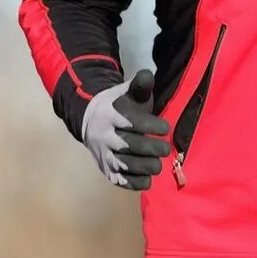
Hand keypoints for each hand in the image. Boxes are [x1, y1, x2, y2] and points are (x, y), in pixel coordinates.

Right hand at [80, 68, 167, 189]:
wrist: (91, 122)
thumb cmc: (119, 106)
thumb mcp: (127, 92)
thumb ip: (139, 84)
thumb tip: (148, 75)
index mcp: (110, 115)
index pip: (132, 122)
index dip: (152, 125)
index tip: (165, 126)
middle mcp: (104, 137)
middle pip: (130, 146)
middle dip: (154, 148)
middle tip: (165, 148)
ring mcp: (104, 155)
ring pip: (126, 166)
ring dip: (148, 166)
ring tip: (157, 161)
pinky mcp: (106, 171)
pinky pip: (122, 182)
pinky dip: (137, 182)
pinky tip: (147, 176)